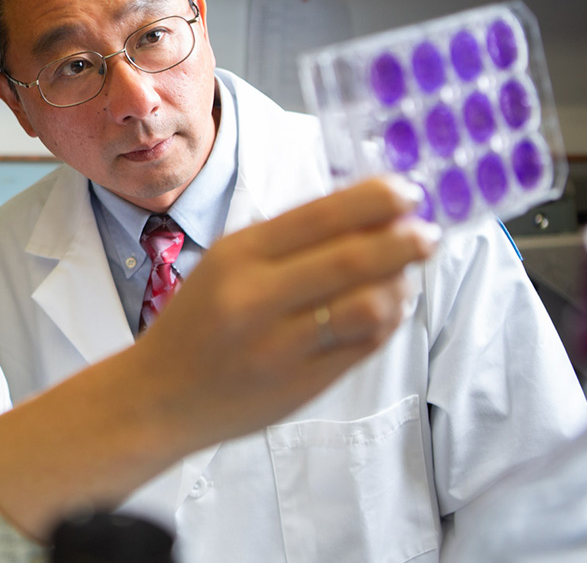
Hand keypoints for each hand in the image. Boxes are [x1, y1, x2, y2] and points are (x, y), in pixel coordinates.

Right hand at [137, 175, 439, 446]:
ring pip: (369, 305)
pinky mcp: (300, 384)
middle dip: (405, 241)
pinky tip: (385, 311)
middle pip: (355, 257)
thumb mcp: (225, 264)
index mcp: (237, 255)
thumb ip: (288, 241)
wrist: (158, 395)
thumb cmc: (198, 323)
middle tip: (428, 235)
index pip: (322, 214)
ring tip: (404, 279)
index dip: (377, 199)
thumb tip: (371, 213)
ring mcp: (280, 345)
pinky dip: (386, 322)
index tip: (410, 191)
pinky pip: (364, 346)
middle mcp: (256, 297)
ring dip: (400, 286)